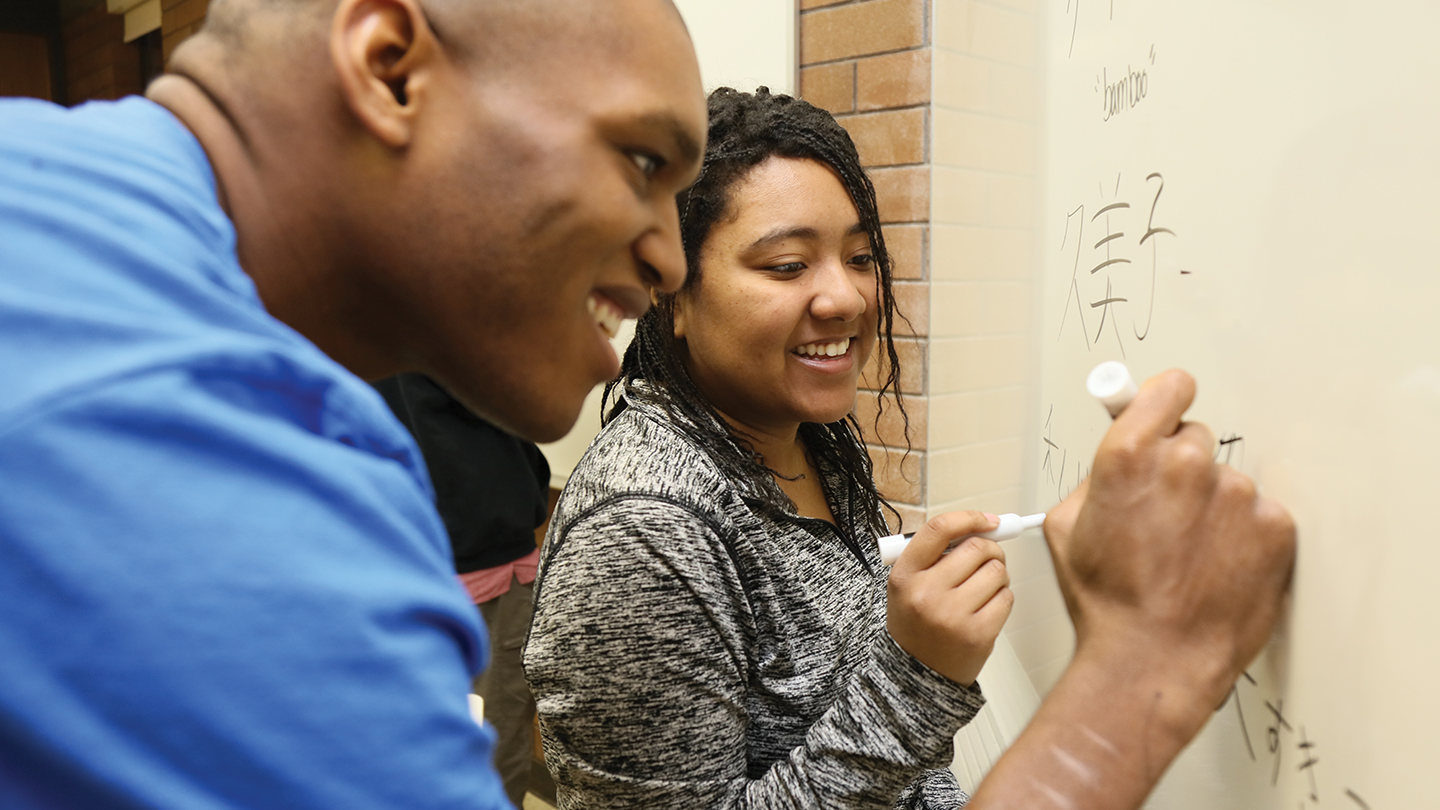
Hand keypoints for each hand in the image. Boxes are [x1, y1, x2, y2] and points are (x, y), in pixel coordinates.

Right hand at [886, 511, 1014, 685]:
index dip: (969, 518)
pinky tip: (986, 608)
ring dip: (997, 575)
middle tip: (988, 558)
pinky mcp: (977, 634)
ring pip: (996, 572)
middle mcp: (926, 594)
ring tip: (982, 589)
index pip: (939, 529)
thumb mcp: (909, 584)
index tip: (987, 521)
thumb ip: (936, 554)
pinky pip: (1006, 598)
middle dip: (990, 549)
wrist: (916, 673)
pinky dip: (1002, 598)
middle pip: (976, 548)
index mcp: (905, 575)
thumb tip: (983, 527)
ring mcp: (952, 616)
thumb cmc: (917, 622)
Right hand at [1044, 369, 1295, 714]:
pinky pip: (1257, 515)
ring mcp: (1236, 495)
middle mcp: (1186, 465)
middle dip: (1178, 469)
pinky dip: (1242, 536)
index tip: (1162, 413)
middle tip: (1163, 516)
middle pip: (1193, 440)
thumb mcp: (1066, 528)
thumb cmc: (1109, 603)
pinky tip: (1214, 567)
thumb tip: (1121, 453)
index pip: (1168, 387)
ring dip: (1211, 509)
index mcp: (1129, 456)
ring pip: (1225, 483)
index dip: (1162, 403)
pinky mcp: (1274, 527)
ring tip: (1187, 556)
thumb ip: (1097, 477)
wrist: (1154, 659)